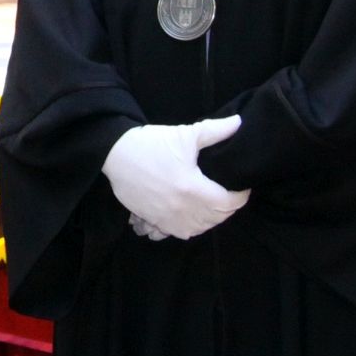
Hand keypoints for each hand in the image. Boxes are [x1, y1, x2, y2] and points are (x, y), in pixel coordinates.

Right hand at [102, 115, 250, 240]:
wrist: (114, 153)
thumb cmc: (150, 144)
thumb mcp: (184, 134)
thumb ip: (214, 131)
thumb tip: (239, 122)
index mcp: (193, 189)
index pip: (229, 203)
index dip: (240, 195)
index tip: (241, 186)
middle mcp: (182, 209)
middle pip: (215, 219)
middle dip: (226, 208)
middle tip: (226, 193)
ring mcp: (166, 217)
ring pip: (197, 229)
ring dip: (207, 220)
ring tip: (208, 206)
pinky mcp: (152, 219)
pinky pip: (173, 234)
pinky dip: (183, 228)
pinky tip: (184, 216)